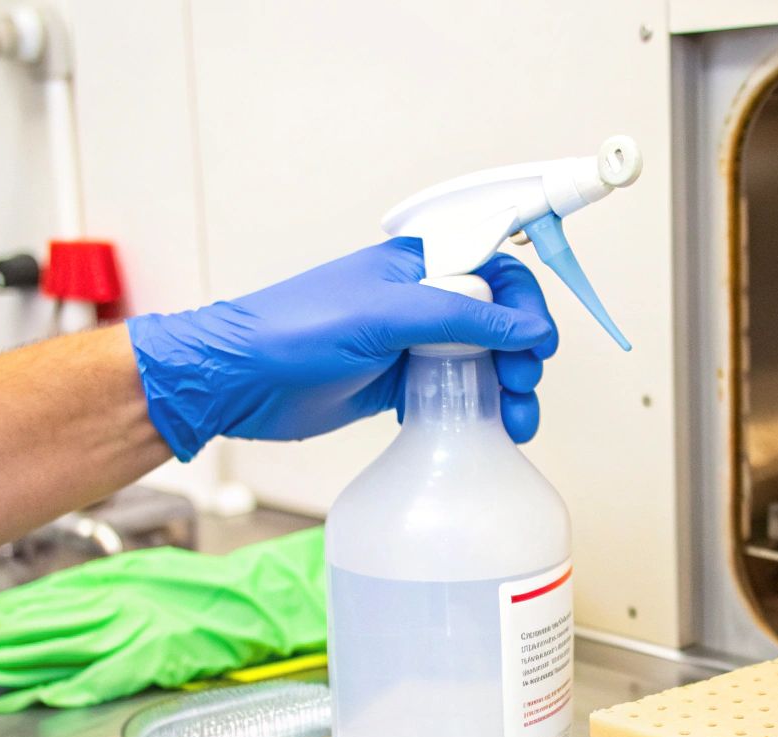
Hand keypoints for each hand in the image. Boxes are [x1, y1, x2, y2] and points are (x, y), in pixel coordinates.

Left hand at [0, 530, 325, 712]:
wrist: (253, 606)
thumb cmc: (202, 591)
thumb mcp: (140, 571)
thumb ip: (94, 586)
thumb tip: (43, 601)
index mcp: (113, 582)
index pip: (42, 600)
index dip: (0, 615)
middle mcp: (117, 605)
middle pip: (44, 624)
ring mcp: (134, 633)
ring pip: (62, 650)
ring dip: (19, 663)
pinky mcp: (153, 660)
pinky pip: (103, 678)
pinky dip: (70, 688)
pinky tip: (43, 695)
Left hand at [128, 238, 558, 457]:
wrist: (238, 380)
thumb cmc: (295, 330)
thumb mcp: (386, 316)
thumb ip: (461, 319)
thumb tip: (525, 327)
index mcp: (420, 265)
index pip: (497, 269)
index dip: (526, 302)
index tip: (539, 340)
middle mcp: (421, 300)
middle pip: (499, 321)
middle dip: (522, 354)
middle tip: (524, 384)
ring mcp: (410, 344)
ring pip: (482, 362)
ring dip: (508, 390)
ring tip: (516, 423)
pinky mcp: (399, 385)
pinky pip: (456, 394)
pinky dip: (478, 412)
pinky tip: (486, 430)